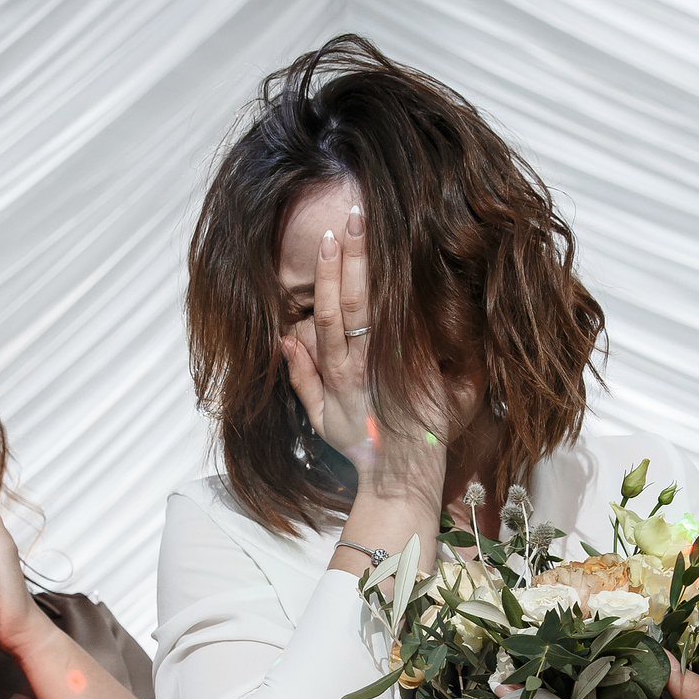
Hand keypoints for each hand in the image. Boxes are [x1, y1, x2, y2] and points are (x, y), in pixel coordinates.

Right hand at [279, 201, 452, 503]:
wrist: (398, 479)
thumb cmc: (362, 450)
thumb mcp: (321, 419)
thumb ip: (302, 379)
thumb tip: (285, 339)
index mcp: (336, 373)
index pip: (328, 313)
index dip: (327, 275)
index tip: (329, 240)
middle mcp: (357, 366)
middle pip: (349, 302)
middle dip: (350, 259)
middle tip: (352, 219)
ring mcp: (385, 370)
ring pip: (373, 311)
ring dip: (371, 271)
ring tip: (370, 235)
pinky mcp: (413, 376)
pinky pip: (409, 333)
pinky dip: (410, 302)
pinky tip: (413, 270)